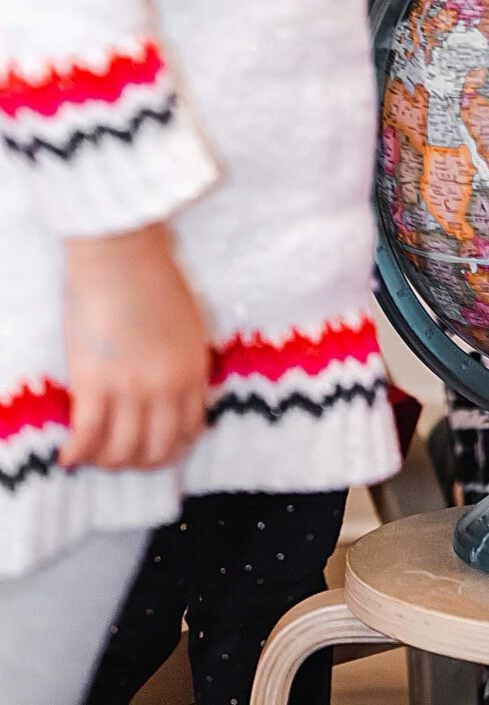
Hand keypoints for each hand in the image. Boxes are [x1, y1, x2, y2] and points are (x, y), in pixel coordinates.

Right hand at [62, 223, 209, 470]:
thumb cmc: (152, 277)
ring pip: (121, 451)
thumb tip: (173, 390)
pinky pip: (87, 436)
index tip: (153, 452)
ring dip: (105, 461)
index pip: (189, 430)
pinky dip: (77, 453)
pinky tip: (67, 456)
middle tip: (119, 459)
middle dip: (138, 462)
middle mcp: (167, 387)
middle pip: (156, 449)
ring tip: (92, 456)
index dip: (170, 449)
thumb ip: (184, 359)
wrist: (122, 253)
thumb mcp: (186, 323)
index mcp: (193, 369)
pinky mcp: (95, 384)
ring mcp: (131, 389)